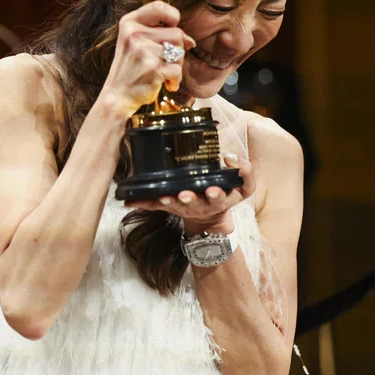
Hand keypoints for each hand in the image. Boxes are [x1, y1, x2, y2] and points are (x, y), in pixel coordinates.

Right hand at [99, 1, 195, 116]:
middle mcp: (134, 34)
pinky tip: (163, 83)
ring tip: (160, 72)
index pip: (159, 6)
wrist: (117, 97)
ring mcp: (143, 51)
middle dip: (176, 49)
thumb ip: (160, 34)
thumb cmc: (130, 69)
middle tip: (161, 61)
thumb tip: (190, 41)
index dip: (172, 17)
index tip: (169, 30)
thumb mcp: (136, 43)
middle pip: (177, 32)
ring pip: (180, 51)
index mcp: (129, 23)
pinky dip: (175, 80)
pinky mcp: (152, 68)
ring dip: (176, 65)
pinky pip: (178, 69)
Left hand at [125, 154, 254, 235]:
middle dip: (190, 199)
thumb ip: (244, 172)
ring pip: (174, 205)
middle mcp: (201, 204)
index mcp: (218, 197)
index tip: (212, 189)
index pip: (219, 196)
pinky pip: (155, 206)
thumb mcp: (242, 188)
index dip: (216, 193)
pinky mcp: (170, 207)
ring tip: (160, 197)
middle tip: (184, 194)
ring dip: (168, 201)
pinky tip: (130, 201)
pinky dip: (143, 203)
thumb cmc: (224, 193)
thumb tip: (230, 156)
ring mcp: (184, 207)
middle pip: (195, 202)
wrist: (210, 218)